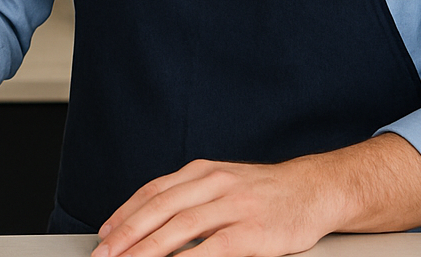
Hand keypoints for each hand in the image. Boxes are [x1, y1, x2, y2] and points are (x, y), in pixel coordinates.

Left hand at [91, 135, 420, 256]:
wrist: (315, 190)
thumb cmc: (266, 193)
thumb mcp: (224, 183)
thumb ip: (190, 198)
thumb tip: (151, 223)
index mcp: (203, 171)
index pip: (154, 192)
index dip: (126, 213)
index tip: (105, 234)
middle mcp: (215, 183)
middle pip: (160, 209)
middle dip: (128, 234)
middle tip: (105, 253)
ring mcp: (234, 206)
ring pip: (180, 227)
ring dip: (149, 248)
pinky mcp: (252, 232)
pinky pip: (213, 248)